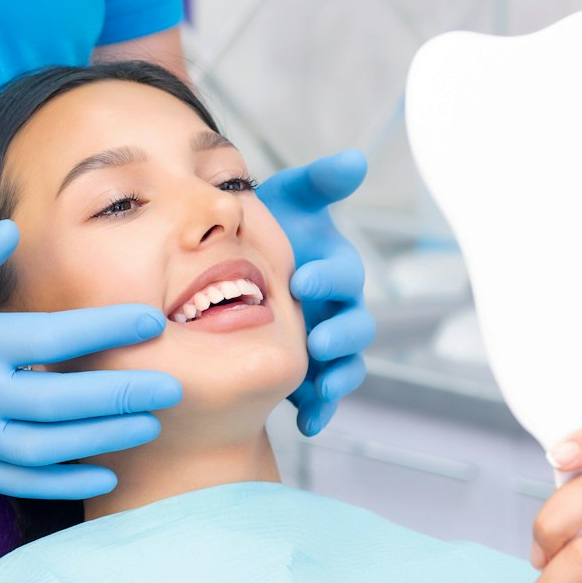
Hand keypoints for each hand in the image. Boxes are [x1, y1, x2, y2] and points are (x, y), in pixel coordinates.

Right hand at [0, 221, 181, 498]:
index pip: (51, 338)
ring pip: (47, 449)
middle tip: (174, 385)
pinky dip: (64, 482)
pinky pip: (19, 481)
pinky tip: (105, 475)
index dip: (107, 329)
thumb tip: (13, 231)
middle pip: (61, 403)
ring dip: (103, 440)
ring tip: (150, 425)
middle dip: (122, 395)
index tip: (152, 320)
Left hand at [257, 150, 375, 435]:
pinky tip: (306, 422)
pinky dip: (320, 410)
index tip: (303, 278)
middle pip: (355, 326)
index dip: (330, 277)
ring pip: (344, 365)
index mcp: (332, 270)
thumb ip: (317, 183)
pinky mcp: (306, 375)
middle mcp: (334, 309)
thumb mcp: (285, 202)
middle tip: (317, 337)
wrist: (226, 270)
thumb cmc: (263, 230)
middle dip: (340, 333)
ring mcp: (321, 345)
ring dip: (338, 377)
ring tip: (320, 387)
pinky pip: (321, 396)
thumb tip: (355, 160)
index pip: (344, 275)